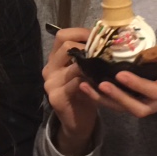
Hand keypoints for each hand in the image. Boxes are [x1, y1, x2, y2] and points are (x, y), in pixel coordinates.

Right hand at [43, 27, 98, 155]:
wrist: (77, 122)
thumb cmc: (85, 92)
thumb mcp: (84, 71)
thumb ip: (87, 56)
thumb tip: (107, 38)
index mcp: (54, 58)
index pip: (62, 36)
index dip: (80, 32)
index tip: (99, 36)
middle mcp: (49, 68)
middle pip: (66, 46)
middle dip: (89, 47)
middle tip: (106, 52)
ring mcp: (50, 83)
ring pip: (74, 66)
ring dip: (93, 66)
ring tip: (106, 66)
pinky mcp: (56, 97)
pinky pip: (76, 84)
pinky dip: (90, 82)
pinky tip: (100, 83)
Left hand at [79, 42, 156, 117]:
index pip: (155, 91)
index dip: (137, 84)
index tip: (119, 74)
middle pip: (139, 108)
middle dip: (119, 98)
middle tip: (101, 84)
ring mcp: (148, 105)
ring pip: (125, 110)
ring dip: (105, 100)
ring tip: (85, 87)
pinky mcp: (136, 103)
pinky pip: (119, 106)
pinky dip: (102, 99)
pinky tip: (86, 88)